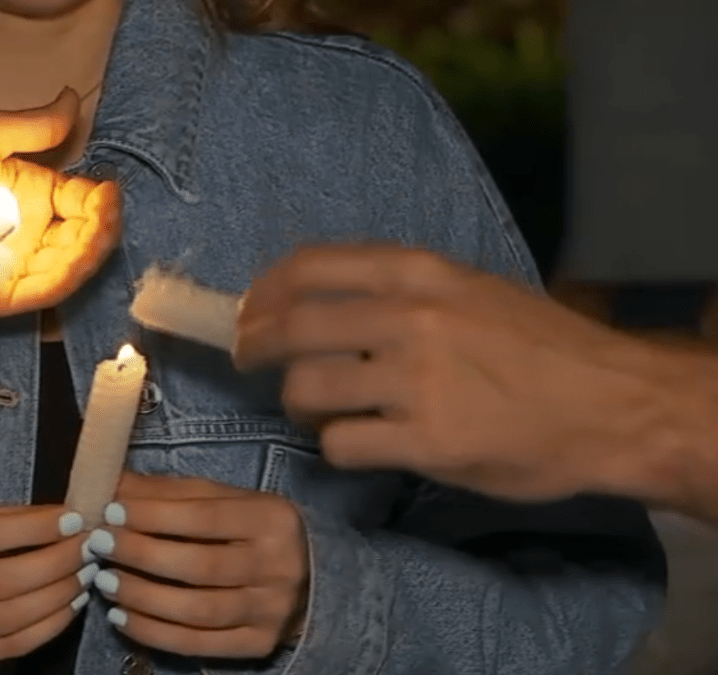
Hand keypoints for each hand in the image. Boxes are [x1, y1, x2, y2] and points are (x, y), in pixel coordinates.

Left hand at [0, 88, 121, 314]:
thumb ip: (33, 125)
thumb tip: (75, 97)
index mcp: (33, 194)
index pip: (84, 201)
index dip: (103, 200)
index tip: (108, 191)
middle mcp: (31, 234)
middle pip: (86, 238)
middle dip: (103, 228)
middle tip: (105, 215)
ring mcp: (17, 267)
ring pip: (72, 267)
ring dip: (91, 253)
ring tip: (95, 235)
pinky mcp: (1, 297)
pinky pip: (44, 292)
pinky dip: (65, 279)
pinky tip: (75, 260)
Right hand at [0, 505, 93, 673]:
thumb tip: (54, 516)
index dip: (33, 528)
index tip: (74, 519)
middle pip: (0, 580)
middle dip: (55, 564)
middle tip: (90, 549)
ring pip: (9, 618)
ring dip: (58, 596)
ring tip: (86, 576)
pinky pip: (7, 646)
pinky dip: (46, 628)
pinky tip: (67, 607)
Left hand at [87, 473, 308, 658]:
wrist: (309, 577)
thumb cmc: (252, 530)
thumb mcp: (223, 500)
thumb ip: (170, 493)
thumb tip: (113, 482)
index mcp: (272, 518)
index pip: (204, 517)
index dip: (153, 515)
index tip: (111, 512)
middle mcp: (279, 566)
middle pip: (200, 566)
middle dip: (141, 555)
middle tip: (100, 545)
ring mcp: (272, 610)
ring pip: (197, 610)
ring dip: (142, 597)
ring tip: (106, 581)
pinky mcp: (259, 644)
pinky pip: (199, 644)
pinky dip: (154, 633)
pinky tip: (123, 617)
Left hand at [234, 244, 699, 503]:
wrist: (613, 405)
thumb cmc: (542, 346)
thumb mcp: (473, 289)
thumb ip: (400, 287)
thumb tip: (316, 296)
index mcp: (420, 273)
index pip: (308, 267)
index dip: (262, 291)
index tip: (247, 310)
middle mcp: (411, 318)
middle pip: (290, 328)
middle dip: (254, 347)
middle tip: (248, 361)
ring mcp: (418, 381)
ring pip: (306, 389)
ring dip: (298, 404)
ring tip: (316, 410)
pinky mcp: (428, 442)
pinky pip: (341, 444)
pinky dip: (338, 446)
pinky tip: (360, 443)